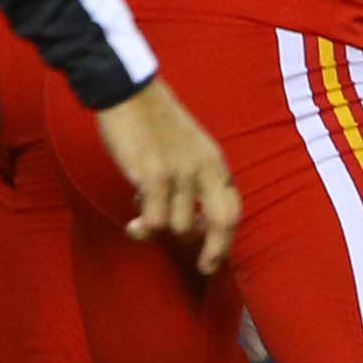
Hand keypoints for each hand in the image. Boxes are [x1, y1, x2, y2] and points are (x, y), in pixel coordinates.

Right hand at [96, 79, 239, 273]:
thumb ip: (195, 179)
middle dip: (214, 251)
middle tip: (202, 268)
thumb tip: (190, 221)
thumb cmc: (155, 124)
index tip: (213, 261)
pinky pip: (154, 221)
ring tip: (143, 214)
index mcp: (216, 163)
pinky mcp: (153, 176)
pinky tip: (134, 222)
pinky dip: (143, 228)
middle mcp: (205, 170)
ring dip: (160, 229)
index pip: (232, 210)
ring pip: (177, 226)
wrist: (130, 94)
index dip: (226, 240)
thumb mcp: (190, 149)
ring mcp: (181, 174)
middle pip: (221, 223)